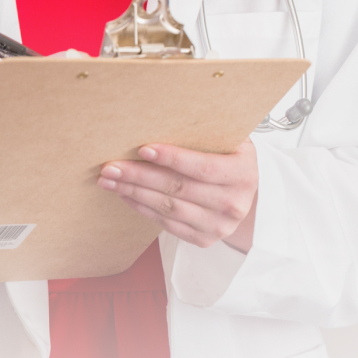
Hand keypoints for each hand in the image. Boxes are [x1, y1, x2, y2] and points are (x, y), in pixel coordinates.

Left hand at [98, 140, 258, 251]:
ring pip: (168, 207)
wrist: (247, 194)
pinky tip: (126, 194)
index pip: (203, 167)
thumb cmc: (232, 159)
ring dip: (134, 192)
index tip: (144, 149)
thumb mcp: (231, 142)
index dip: (173, 158)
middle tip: (111, 166)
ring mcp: (219, 225)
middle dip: (140, 176)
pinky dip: (142, 208)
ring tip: (110, 180)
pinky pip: (166, 223)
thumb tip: (162, 118)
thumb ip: (207, 134)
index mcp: (243, 173)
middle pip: (178, 189)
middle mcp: (234, 203)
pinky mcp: (204, 239)